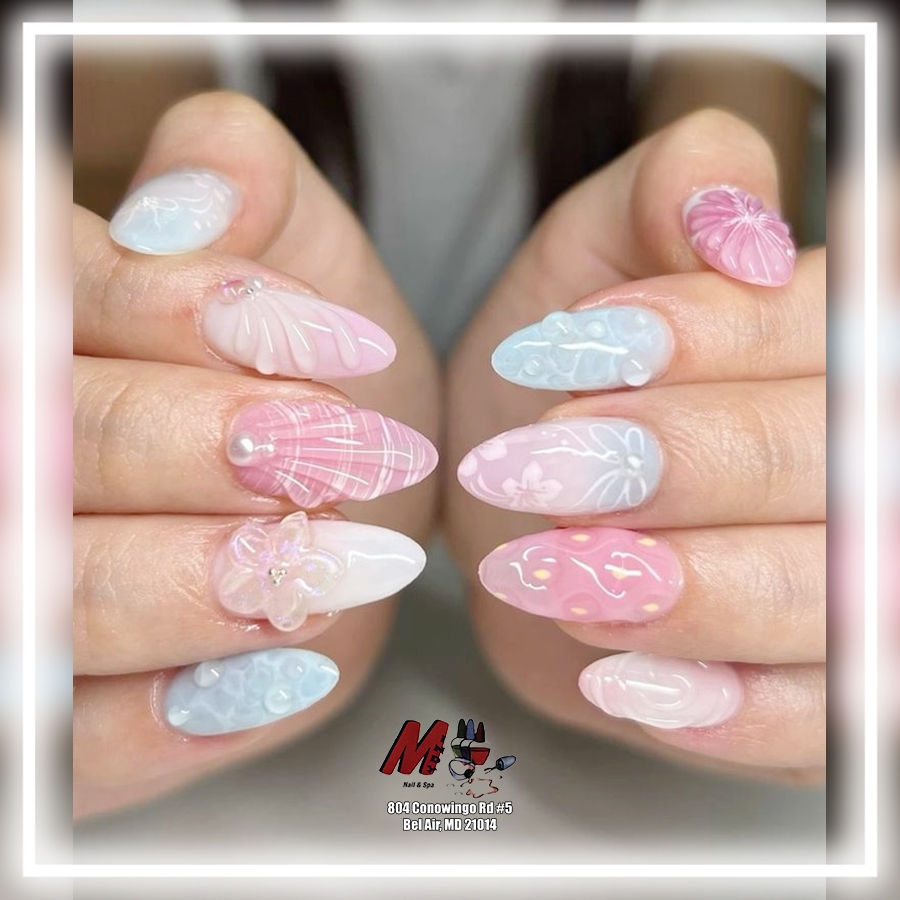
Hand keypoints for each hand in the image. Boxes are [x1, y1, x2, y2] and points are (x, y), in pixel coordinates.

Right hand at [74, 92, 439, 816]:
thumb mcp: (305, 259)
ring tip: (318, 565)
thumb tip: (197, 195)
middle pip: (32, 452)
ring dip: (183, 587)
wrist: (343, 494)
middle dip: (180, 449)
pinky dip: (165, 722)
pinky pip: (72, 746)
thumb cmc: (314, 372)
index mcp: (33, 315)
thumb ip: (251, 191)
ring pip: (43, 603)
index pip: (38, 289)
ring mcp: (21, 591)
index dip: (161, 309)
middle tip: (323, 454)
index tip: (304, 334)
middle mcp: (9, 461)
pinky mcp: (54, 717)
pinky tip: (279, 672)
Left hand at [445, 109, 823, 783]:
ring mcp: (869, 589)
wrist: (521, 506)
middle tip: (555, 469)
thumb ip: (668, 194)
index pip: (853, 323)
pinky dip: (722, 709)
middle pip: (850, 465)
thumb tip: (740, 220)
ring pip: (845, 601)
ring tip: (564, 569)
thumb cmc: (561, 376)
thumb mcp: (595, 248)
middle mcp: (880, 461)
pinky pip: (817, 726)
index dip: (731, 336)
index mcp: (854, 336)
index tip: (597, 345)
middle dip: (698, 465)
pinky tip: (624, 677)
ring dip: (698, 591)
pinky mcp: (830, 698)